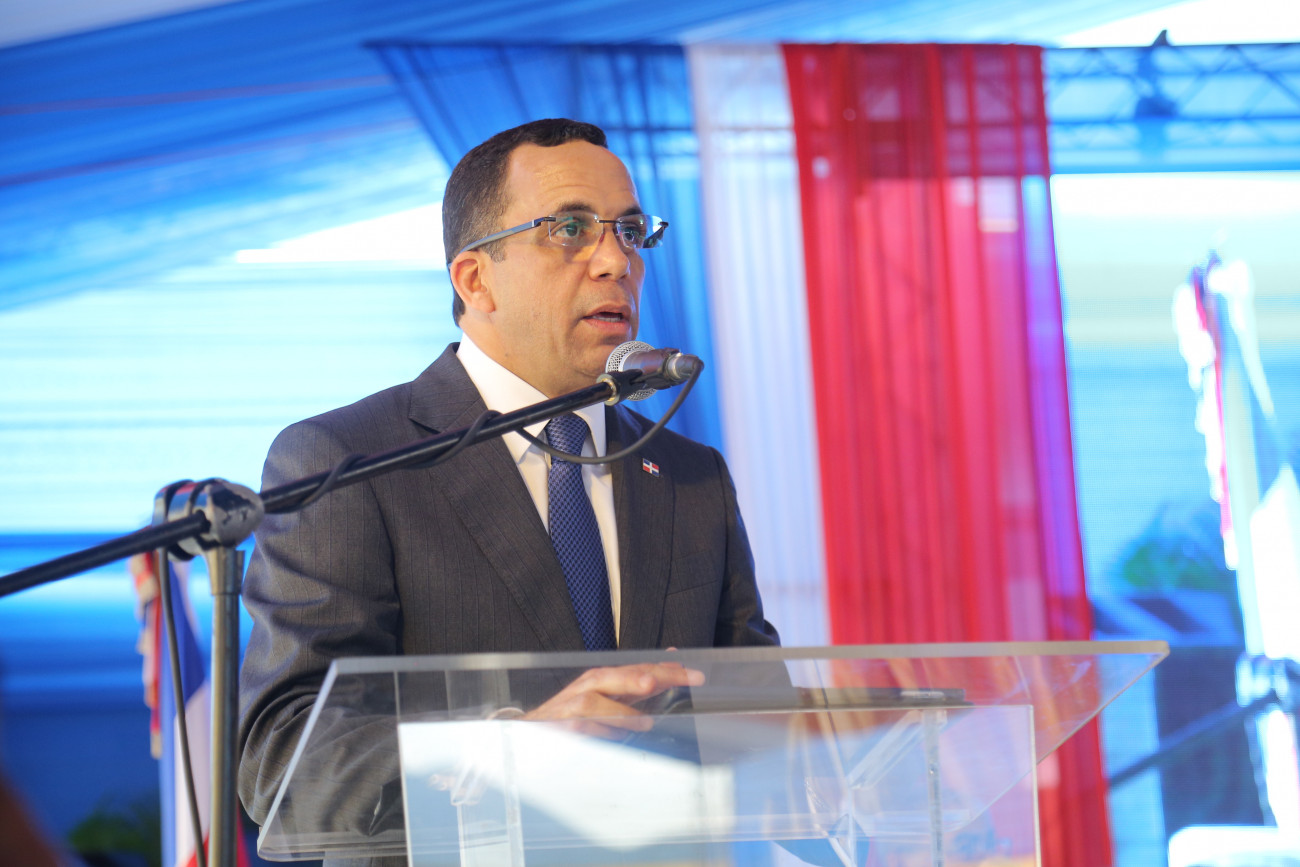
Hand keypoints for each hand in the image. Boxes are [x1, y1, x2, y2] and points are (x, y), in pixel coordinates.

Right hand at [521, 660, 704, 738]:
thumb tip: (671, 664)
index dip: (667, 671)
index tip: (694, 675)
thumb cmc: (577, 713)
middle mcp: (590, 685)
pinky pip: (582, 729)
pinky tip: (613, 738)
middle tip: (657, 683)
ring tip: (644, 722)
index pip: (640, 669)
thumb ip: (639, 684)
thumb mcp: (612, 696)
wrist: (534, 730)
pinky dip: (598, 733)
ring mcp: (574, 705)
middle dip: (641, 679)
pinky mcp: (562, 726)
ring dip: (620, 712)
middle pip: (618, 677)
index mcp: (606, 677)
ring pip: (596, 704)